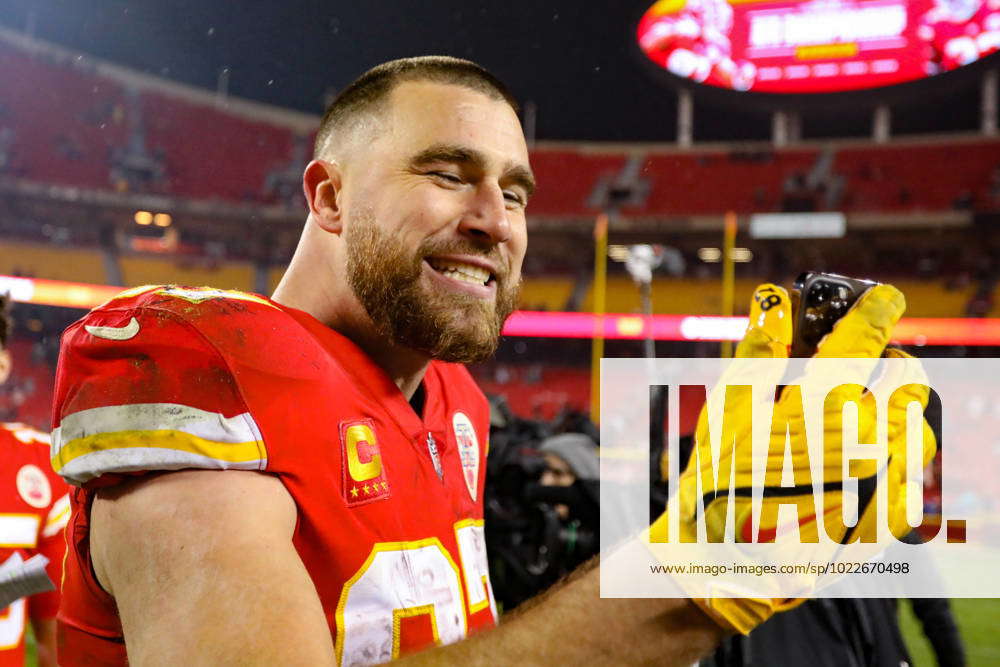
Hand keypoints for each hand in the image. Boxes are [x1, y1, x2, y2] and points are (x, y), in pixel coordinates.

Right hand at [650, 283, 935, 633]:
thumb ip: (757, 351)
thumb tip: (773, 300)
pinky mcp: (889, 517)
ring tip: (868, 405)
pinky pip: (912, 470)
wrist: (726, 565)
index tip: (884, 294)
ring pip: (917, 423)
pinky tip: (865, 453)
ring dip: (898, 403)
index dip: (875, 309)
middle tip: (870, 358)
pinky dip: (895, 449)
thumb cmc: (716, 484)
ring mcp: (882, 484)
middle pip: (906, 379)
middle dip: (892, 358)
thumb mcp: (725, 413)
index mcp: (819, 409)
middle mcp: (862, 443)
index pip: (862, 340)